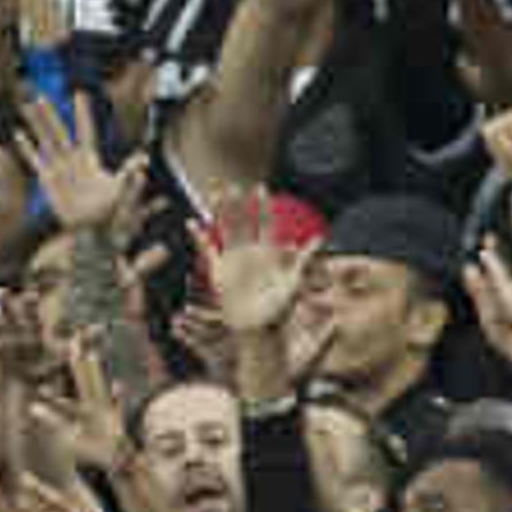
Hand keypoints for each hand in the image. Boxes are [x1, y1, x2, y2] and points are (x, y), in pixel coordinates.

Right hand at [195, 187, 315, 335]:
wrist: (257, 327)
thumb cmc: (278, 307)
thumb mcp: (294, 279)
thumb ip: (305, 256)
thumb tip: (320, 236)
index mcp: (266, 251)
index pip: (263, 222)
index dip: (261, 205)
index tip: (260, 187)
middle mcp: (248, 252)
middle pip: (241, 221)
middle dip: (237, 202)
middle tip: (232, 184)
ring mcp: (232, 260)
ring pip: (224, 230)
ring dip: (219, 213)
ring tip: (214, 194)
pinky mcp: (218, 271)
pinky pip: (207, 250)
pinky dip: (199, 237)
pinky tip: (191, 223)